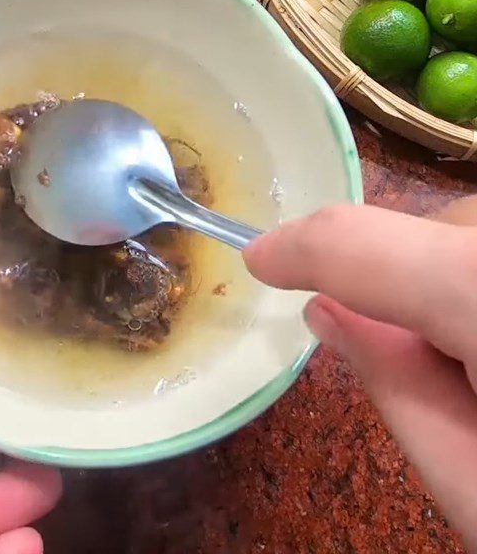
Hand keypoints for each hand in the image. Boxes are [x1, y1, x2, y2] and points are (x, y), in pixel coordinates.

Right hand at [244, 198, 476, 549]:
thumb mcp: (468, 483)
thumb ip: (390, 381)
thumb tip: (328, 313)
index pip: (362, 244)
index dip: (299, 247)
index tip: (257, 260)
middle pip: (424, 229)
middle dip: (394, 280)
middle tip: (414, 356)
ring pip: (462, 231)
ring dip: (441, 279)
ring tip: (471, 358)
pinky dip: (466, 280)